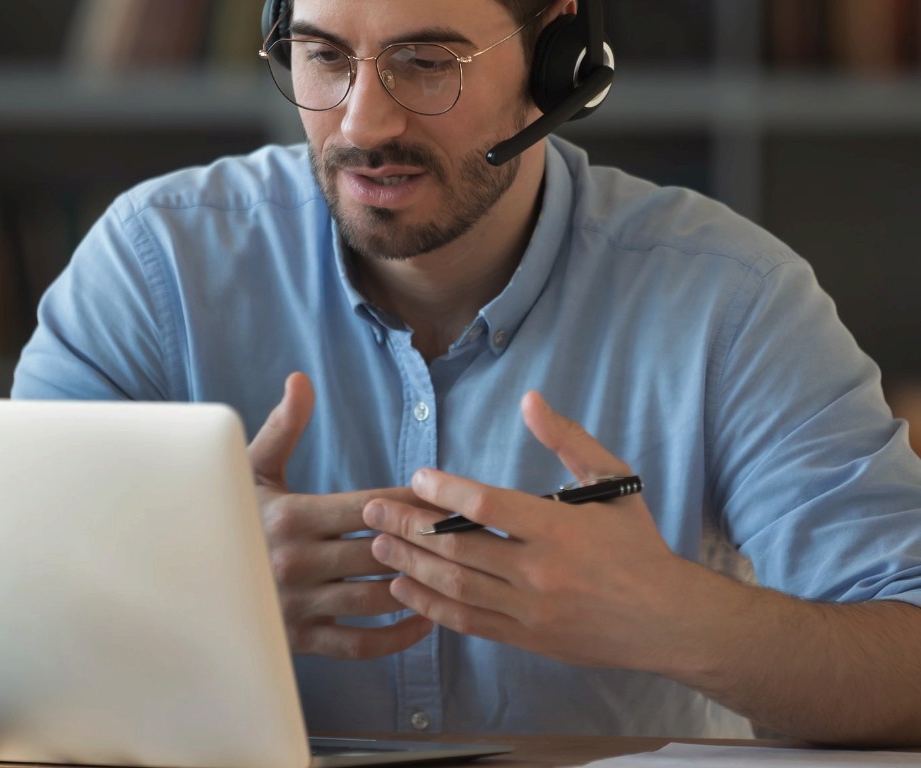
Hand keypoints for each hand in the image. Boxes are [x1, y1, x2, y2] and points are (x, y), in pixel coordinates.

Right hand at [248, 372, 433, 659]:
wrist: (188, 577)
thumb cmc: (231, 515)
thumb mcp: (252, 468)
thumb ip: (284, 426)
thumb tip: (301, 380)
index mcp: (291, 516)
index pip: (369, 508)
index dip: (410, 502)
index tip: (442, 496)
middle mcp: (296, 563)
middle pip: (380, 552)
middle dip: (424, 542)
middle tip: (461, 534)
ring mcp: (299, 606)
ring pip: (377, 597)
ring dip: (417, 585)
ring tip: (449, 572)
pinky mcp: (300, 641)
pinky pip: (361, 644)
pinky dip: (398, 637)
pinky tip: (424, 618)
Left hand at [362, 391, 687, 671]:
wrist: (667, 620)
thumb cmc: (637, 543)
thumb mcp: (612, 479)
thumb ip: (568, 439)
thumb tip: (530, 399)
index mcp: (559, 528)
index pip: (487, 507)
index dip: (444, 491)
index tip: (416, 478)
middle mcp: (539, 572)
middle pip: (458, 547)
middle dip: (407, 526)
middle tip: (372, 510)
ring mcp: (530, 611)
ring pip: (455, 587)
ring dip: (410, 564)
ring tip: (377, 544)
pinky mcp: (526, 639)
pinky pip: (468, 622)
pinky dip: (431, 607)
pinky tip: (405, 589)